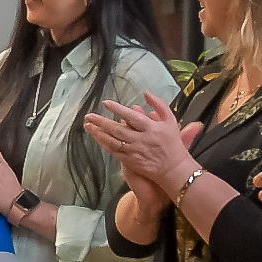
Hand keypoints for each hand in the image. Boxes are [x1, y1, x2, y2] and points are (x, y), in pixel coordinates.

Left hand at [83, 92, 200, 193]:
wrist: (173, 168)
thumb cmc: (172, 143)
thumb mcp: (170, 120)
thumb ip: (159, 105)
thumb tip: (145, 93)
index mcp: (152, 128)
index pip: (132, 117)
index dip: (118, 110)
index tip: (106, 103)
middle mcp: (141, 140)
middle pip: (118, 129)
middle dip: (101, 122)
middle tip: (89, 116)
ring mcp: (134, 151)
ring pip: (113, 141)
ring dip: (99, 133)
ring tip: (88, 125)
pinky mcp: (130, 161)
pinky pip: (113, 151)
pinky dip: (104, 144)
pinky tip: (96, 137)